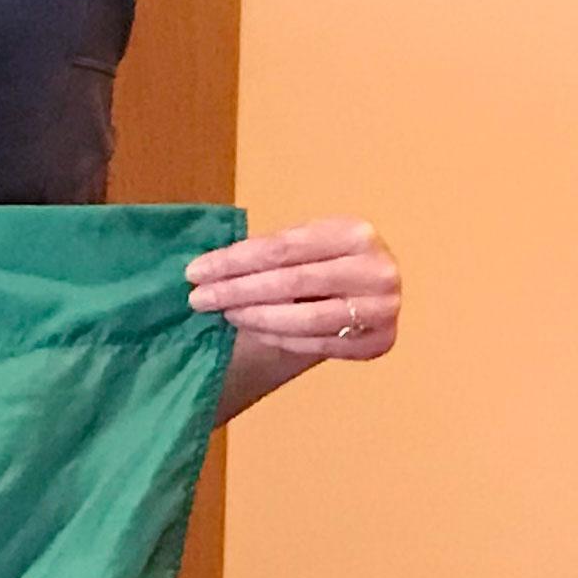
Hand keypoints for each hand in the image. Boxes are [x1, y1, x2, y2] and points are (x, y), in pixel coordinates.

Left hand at [191, 217, 396, 413]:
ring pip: (305, 318)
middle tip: (198, 299)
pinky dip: (279, 338)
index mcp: (355, 233)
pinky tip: (254, 330)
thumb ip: (265, 253)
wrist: (366, 292)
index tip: (195, 271)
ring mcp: (383, 309)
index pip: (281, 248)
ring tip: (226, 314)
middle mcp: (377, 270)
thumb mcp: (302, 245)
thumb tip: (205, 270)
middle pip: (292, 282)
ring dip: (255, 318)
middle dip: (236, 291)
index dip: (234, 261)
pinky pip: (316, 344)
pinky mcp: (379, 342)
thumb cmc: (323, 261)